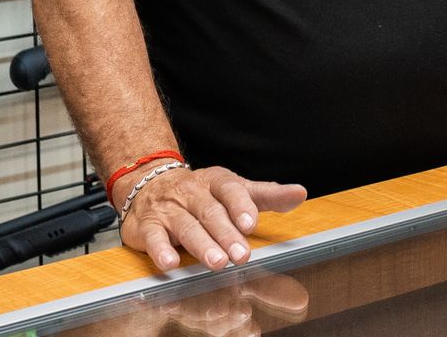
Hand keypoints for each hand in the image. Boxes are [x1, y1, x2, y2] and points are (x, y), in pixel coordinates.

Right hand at [116, 163, 305, 271]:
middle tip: (241, 254)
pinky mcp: (146, 226)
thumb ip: (268, 195)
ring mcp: (169, 209)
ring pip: (186, 226)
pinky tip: (171, 263)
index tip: (251, 223)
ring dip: (202, 245)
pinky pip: (153, 237)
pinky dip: (161, 250)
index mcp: (216, 182)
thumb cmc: (203, 193)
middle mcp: (192, 193)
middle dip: (226, 234)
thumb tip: (300, 193)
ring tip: (217, 262)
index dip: (241, 206)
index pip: (231, 190)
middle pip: (211, 212)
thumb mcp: (236, 190)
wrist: (151, 183)